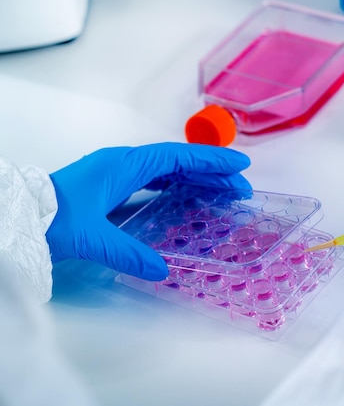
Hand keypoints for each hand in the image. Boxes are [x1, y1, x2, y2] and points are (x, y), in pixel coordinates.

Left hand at [46, 142, 250, 279]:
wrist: (16, 216)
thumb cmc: (49, 218)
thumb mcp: (90, 237)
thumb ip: (127, 253)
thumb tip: (160, 269)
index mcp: (123, 165)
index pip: (177, 157)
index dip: (211, 161)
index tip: (238, 166)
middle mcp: (123, 163)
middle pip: (177, 161)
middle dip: (211, 171)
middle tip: (239, 186)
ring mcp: (116, 172)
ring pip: (167, 169)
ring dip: (196, 177)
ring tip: (222, 191)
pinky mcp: (111, 185)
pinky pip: (154, 179)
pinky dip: (176, 184)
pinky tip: (186, 196)